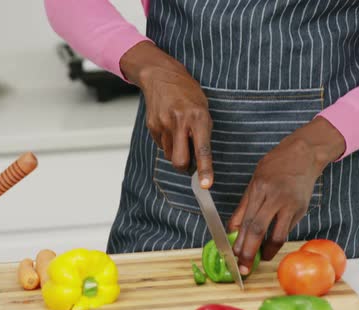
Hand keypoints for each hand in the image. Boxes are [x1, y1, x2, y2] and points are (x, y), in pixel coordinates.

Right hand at [120, 41, 213, 187]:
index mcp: (198, 117)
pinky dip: (167, 142)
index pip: (202, 149)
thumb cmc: (187, 93)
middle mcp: (180, 122)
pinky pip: (161, 145)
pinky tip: (169, 127)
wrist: (161, 76)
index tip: (205, 185)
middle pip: (179, 161)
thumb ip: (202, 132)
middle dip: (184, 167)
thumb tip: (200, 159)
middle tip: (189, 161)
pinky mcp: (152, 126)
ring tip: (179, 134)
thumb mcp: (203, 109)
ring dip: (175, 152)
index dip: (205, 170)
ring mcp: (163, 125)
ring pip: (169, 155)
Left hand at [228, 117, 345, 274]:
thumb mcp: (254, 181)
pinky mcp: (301, 210)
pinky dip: (276, 239)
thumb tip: (233, 229)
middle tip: (244, 268)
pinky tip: (269, 245)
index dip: (241, 242)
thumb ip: (244, 207)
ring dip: (267, 251)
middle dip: (250, 252)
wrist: (304, 155)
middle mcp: (276, 198)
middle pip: (260, 231)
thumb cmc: (275, 165)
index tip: (234, 256)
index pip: (248, 221)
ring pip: (278, 235)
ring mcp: (291, 205)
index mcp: (261, 189)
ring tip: (259, 259)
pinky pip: (286, 229)